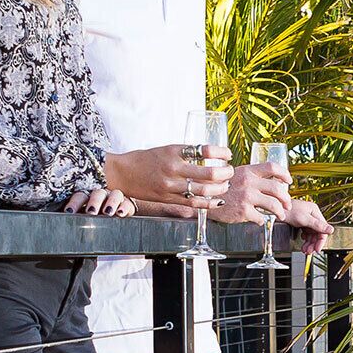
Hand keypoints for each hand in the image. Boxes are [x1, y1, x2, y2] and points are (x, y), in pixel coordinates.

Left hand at [63, 185, 136, 216]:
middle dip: (94, 202)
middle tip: (91, 212)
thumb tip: (60, 230)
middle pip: (97, 194)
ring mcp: (115, 199)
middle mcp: (101, 196)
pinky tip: (121, 214)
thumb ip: (76, 222)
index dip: (74, 203)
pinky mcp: (127, 204)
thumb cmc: (96, 220)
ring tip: (108, 212)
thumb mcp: (85, 220)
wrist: (116, 219)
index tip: (69, 213)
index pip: (80, 196)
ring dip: (110, 202)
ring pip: (114, 194)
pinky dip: (124, 207)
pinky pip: (127, 203)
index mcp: (88, 198)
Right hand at [102, 142, 228, 216]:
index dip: (221, 152)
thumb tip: (211, 157)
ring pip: (203, 191)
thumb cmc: (146, 159)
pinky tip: (218, 200)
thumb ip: (186, 154)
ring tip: (225, 185)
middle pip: (209, 174)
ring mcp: (170, 185)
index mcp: (174, 151)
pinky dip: (208, 203)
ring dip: (219, 189)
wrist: (122, 173)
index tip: (228, 154)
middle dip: (225, 173)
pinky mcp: (167, 198)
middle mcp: (173, 168)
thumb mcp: (167, 149)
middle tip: (230, 171)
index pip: (205, 150)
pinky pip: (192, 203)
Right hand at [214, 160, 293, 224]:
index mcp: (248, 171)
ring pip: (273, 205)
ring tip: (280, 215)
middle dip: (286, 198)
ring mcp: (247, 197)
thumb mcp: (234, 175)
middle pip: (278, 189)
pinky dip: (262, 221)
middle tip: (287, 204)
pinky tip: (259, 221)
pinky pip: (260, 218)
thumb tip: (265, 183)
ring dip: (280, 212)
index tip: (289, 180)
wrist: (202, 197)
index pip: (272, 167)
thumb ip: (249, 177)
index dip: (284, 173)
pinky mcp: (243, 211)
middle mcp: (249, 183)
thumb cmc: (218, 187)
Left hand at [281, 196, 331, 251]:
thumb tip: (331, 230)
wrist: (276, 209)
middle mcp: (312, 216)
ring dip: (309, 243)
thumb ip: (318, 225)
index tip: (317, 249)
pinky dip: (305, 240)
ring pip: (311, 235)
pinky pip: (306, 233)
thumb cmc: (288, 210)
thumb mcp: (304, 219)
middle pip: (317, 233)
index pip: (323, 229)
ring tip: (305, 250)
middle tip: (309, 251)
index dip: (321, 241)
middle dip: (313, 243)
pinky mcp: (301, 222)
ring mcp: (307, 219)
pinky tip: (303, 243)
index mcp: (315, 212)